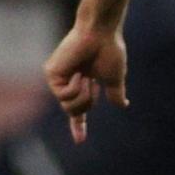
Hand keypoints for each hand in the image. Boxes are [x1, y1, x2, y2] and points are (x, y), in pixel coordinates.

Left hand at [45, 22, 127, 142]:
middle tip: (93, 84)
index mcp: (82, 84)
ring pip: (69, 107)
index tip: (80, 141)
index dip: (79, 126)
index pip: (79, 110)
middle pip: (74, 112)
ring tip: (86, 76)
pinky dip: (75, 88)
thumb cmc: (109, 50)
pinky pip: (64, 96)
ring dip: (83, 96)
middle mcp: (68, 82)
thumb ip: (115, 93)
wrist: (100, 33)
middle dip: (88, 103)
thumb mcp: (115, 78)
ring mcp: (58, 77)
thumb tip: (123, 105)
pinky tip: (78, 73)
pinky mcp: (51, 73)